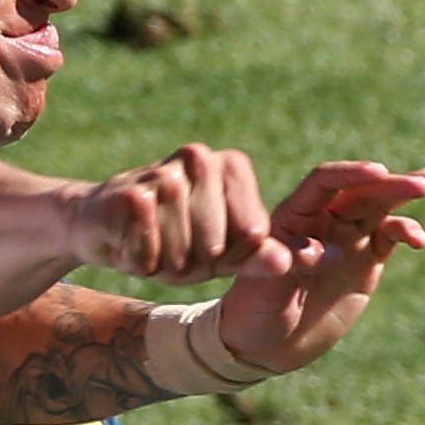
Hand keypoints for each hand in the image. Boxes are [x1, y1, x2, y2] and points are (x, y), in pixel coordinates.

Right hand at [74, 143, 280, 284]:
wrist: (101, 225)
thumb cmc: (174, 239)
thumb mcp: (226, 252)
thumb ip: (268, 255)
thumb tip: (323, 257)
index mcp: (231, 166)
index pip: (253, 235)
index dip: (230, 256)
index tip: (209, 246)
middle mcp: (200, 158)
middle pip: (216, 247)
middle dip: (194, 265)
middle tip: (173, 250)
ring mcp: (164, 172)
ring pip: (181, 254)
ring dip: (165, 266)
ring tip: (152, 247)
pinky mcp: (131, 194)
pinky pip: (151, 254)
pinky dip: (141, 263)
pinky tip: (130, 246)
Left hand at [213, 162, 424, 375]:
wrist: (267, 346)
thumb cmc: (254, 313)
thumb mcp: (264, 289)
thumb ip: (291, 263)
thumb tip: (327, 250)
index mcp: (293, 216)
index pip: (323, 183)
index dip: (351, 175)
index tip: (377, 173)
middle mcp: (322, 221)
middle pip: (359, 191)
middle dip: (390, 184)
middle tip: (422, 183)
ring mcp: (346, 239)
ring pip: (379, 207)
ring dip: (403, 194)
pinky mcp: (366, 261)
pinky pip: (389, 237)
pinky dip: (406, 233)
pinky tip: (420, 240)